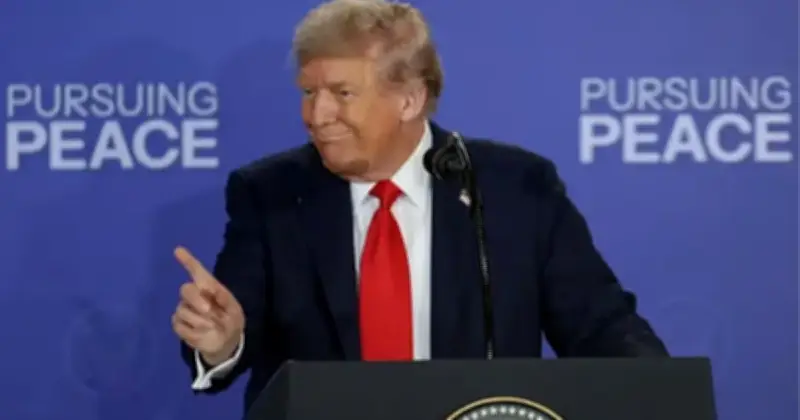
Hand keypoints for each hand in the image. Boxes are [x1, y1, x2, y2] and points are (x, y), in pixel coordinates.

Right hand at [171, 246, 244, 365]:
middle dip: (196, 299)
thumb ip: (227, 301)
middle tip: (208, 310)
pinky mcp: (179, 324)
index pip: (196, 270)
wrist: (226, 343)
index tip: (178, 250)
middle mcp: (194, 296)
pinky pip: (180, 325)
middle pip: (185, 289)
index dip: (187, 260)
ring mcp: (184, 309)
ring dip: (201, 321)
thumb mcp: (235, 312)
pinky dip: (194, 331)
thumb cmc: (231, 321)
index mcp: (209, 288)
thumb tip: (216, 291)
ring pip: (184, 310)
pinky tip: (202, 333)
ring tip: (212, 327)